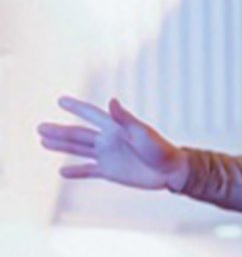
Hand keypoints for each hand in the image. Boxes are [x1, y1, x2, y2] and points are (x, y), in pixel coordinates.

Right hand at [37, 96, 188, 190]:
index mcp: (116, 127)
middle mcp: (109, 140)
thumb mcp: (142, 133)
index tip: (60, 100)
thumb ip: (124, 118)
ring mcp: (108, 155)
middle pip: (78, 134)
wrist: (170, 171)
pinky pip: (88, 171)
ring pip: (79, 150)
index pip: (91, 114)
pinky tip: (62, 171)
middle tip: (39, 127)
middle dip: (59, 131)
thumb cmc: (160, 149)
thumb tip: (111, 101)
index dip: (76, 107)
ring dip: (61, 146)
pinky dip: (75, 171)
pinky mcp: (109, 171)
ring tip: (43, 141)